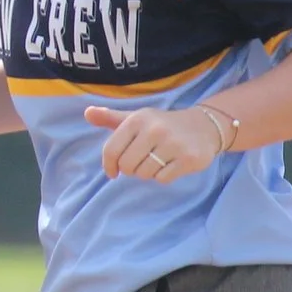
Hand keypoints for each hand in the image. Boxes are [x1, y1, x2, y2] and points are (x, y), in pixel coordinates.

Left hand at [83, 102, 226, 182]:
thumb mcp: (137, 118)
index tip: (112, 172)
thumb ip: (111, 118)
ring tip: (158, 159)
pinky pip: (163, 179)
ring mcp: (174, 144)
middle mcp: (155, 129)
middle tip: (142, 161)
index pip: (111, 150)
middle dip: (131, 169)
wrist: (204, 126)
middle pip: (128, 166)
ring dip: (148, 172)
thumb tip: (87, 113)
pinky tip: (171, 163)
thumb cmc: (162, 124)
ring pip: (145, 174)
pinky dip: (164, 176)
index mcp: (138, 119)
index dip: (109, 165)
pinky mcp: (189, 158)